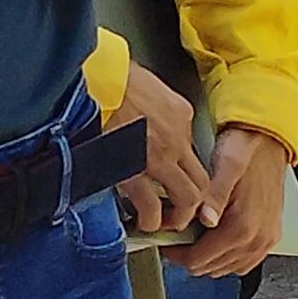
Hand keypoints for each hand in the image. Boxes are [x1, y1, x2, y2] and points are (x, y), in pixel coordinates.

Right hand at [114, 61, 215, 235]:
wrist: (95, 79)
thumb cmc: (112, 76)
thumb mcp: (147, 87)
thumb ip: (154, 108)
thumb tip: (144, 119)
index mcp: (180, 115)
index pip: (192, 149)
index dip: (184, 170)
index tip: (173, 179)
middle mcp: (177, 139)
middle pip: (201, 179)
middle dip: (193, 201)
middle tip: (179, 211)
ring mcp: (160, 157)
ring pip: (188, 198)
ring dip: (179, 215)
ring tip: (164, 222)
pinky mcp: (136, 171)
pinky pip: (152, 205)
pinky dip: (150, 219)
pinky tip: (143, 222)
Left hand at [185, 125, 293, 278]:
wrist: (270, 140)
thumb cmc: (247, 148)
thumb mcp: (226, 164)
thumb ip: (214, 195)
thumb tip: (206, 220)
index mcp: (243, 225)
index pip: (199, 260)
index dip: (176, 253)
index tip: (165, 240)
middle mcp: (257, 238)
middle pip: (210, 267)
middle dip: (189, 255)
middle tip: (176, 236)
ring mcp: (266, 240)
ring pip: (226, 268)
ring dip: (207, 258)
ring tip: (193, 237)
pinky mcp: (270, 236)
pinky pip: (245, 263)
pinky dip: (227, 258)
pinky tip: (215, 241)